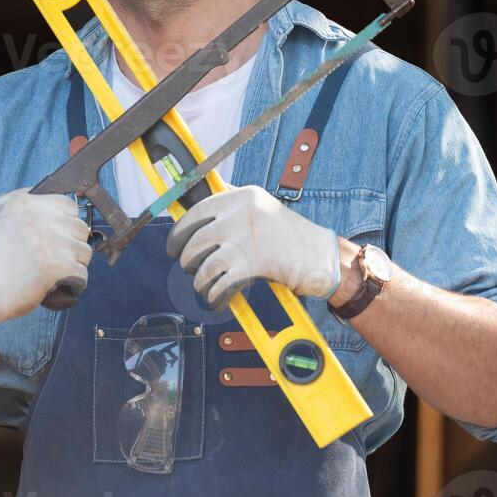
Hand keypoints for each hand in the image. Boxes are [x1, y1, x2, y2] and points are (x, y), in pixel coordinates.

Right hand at [0, 191, 91, 324]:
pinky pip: (82, 274)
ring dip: (73, 264)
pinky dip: (73, 283)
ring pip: (84, 252)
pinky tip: (57, 284)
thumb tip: (49, 194)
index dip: (66, 223)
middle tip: (54, 256)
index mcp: (26, 203)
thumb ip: (23, 196)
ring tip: (54, 271)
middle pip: (80, 228)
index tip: (57, 236)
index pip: (69, 206)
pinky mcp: (57, 267)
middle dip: (71, 244)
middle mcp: (40, 219)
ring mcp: (51, 243)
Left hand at [166, 184, 340, 309]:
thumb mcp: (263, 210)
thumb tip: (196, 215)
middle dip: (187, 259)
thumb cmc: (292, 238)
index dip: (180, 231)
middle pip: (196, 239)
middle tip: (189, 269)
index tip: (174, 245)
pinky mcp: (253, 263)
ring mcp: (247, 237)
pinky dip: (214, 296)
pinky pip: (218, 283)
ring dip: (200, 282)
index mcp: (244, 196)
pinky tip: (217, 300)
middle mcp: (243, 212)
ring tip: (205, 287)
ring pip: (203, 264)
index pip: (198, 210)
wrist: (322, 256)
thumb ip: (234, 208)